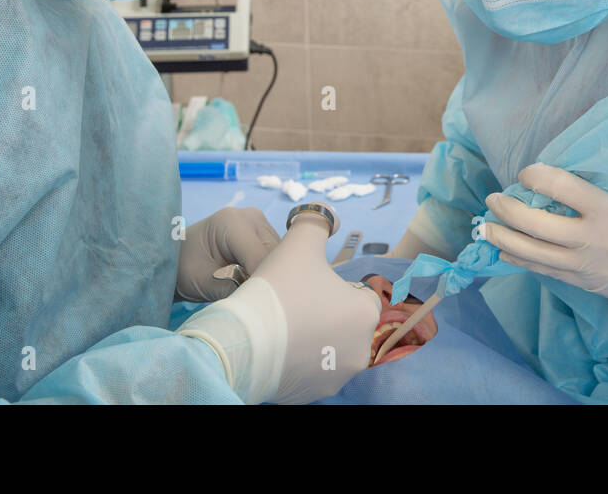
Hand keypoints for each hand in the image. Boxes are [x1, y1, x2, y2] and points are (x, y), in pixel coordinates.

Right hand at [177, 206, 380, 404]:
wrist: (241, 345)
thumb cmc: (276, 291)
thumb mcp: (298, 243)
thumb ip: (315, 224)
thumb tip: (323, 213)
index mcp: (365, 313)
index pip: (358, 294)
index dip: (331, 287)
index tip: (307, 287)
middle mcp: (361, 350)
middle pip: (344, 322)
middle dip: (324, 314)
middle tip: (291, 305)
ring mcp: (339, 376)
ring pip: (329, 348)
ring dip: (313, 338)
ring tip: (282, 328)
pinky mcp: (316, 395)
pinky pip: (312, 372)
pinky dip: (300, 362)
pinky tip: (277, 350)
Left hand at [177, 207, 279, 301]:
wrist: (178, 257)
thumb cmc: (185, 268)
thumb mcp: (203, 282)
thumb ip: (232, 289)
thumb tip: (259, 300)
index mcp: (232, 222)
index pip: (260, 257)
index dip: (261, 284)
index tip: (255, 306)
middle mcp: (252, 217)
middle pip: (275, 255)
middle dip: (268, 281)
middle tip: (255, 303)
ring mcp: (261, 223)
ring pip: (280, 256)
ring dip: (271, 277)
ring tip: (255, 295)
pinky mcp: (266, 232)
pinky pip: (278, 256)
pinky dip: (270, 272)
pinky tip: (258, 285)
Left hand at [483, 163, 607, 303]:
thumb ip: (588, 194)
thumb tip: (546, 185)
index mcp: (607, 209)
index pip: (558, 186)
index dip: (534, 175)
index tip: (526, 173)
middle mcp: (594, 240)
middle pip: (535, 224)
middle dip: (507, 210)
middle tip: (494, 199)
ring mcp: (588, 267)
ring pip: (532, 253)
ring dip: (504, 238)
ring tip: (487, 226)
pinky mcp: (585, 285)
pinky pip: (545, 271)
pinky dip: (522, 259)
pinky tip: (507, 249)